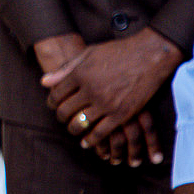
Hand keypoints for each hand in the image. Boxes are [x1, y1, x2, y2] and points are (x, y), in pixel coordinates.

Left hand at [42, 29, 183, 163]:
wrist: (149, 55)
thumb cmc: (117, 52)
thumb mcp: (88, 54)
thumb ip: (66, 69)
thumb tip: (44, 81)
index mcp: (79, 74)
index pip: (56, 95)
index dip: (52, 103)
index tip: (55, 106)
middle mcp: (89, 90)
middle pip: (65, 111)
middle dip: (61, 118)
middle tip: (63, 119)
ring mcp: (105, 103)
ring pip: (80, 124)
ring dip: (74, 129)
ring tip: (74, 129)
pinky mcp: (121, 114)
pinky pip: (100, 133)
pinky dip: (91, 140)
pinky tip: (87, 142)